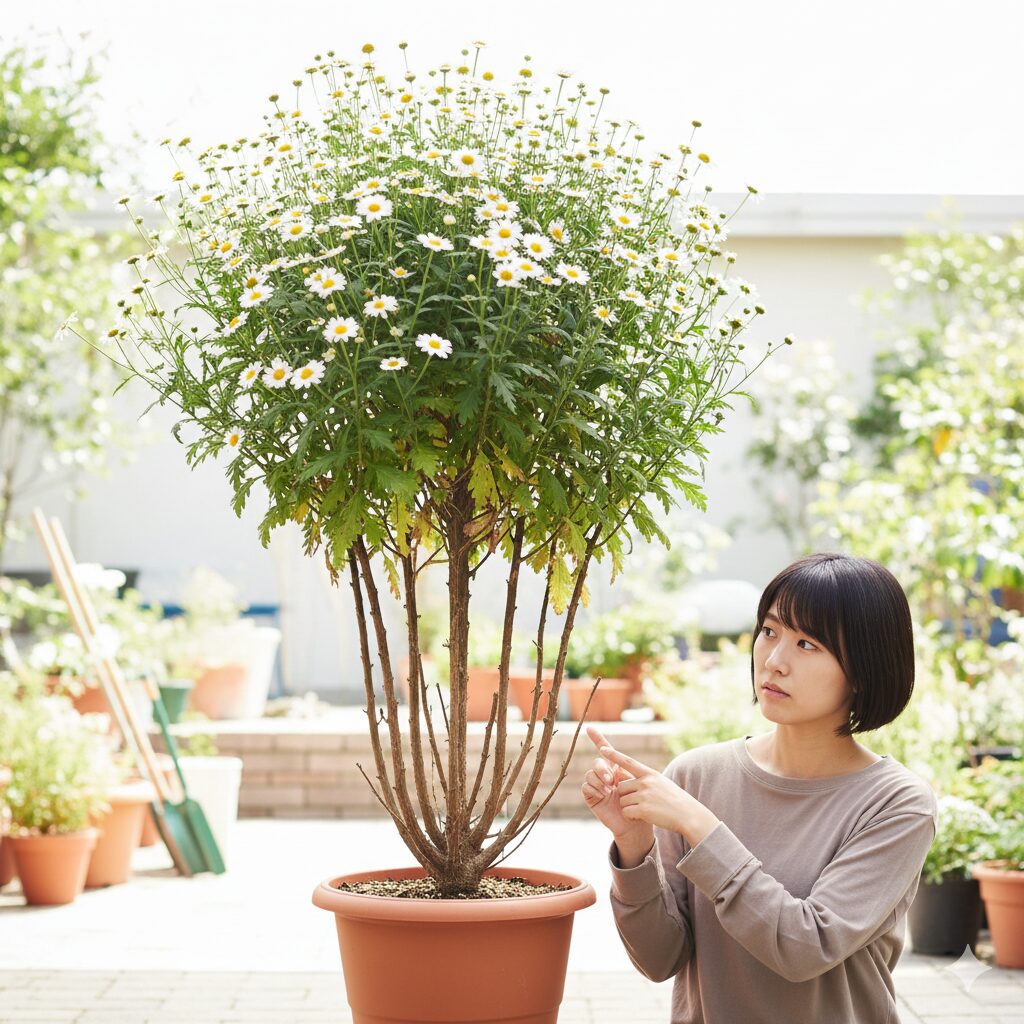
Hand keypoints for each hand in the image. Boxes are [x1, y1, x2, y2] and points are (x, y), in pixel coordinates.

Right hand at [581, 726, 646, 839]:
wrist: (636, 825)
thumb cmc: (641, 804)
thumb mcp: (639, 784)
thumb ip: (630, 773)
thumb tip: (619, 766)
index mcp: (617, 768)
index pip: (605, 750)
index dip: (597, 739)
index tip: (590, 728)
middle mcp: (605, 775)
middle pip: (597, 762)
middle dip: (602, 769)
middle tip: (611, 780)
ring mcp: (597, 786)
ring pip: (590, 773)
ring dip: (598, 780)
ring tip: (608, 790)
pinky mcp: (591, 797)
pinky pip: (586, 787)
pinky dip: (593, 789)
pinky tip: (602, 795)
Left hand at [596, 740, 720, 846]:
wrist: (689, 816)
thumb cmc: (675, 800)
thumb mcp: (662, 783)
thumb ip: (647, 779)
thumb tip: (630, 779)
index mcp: (650, 774)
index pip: (629, 762)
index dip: (614, 755)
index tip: (602, 749)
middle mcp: (646, 782)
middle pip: (622, 787)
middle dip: (626, 796)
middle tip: (640, 803)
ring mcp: (644, 795)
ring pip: (623, 801)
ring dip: (629, 807)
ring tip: (645, 810)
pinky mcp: (643, 809)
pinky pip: (626, 812)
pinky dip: (631, 817)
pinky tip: (643, 817)